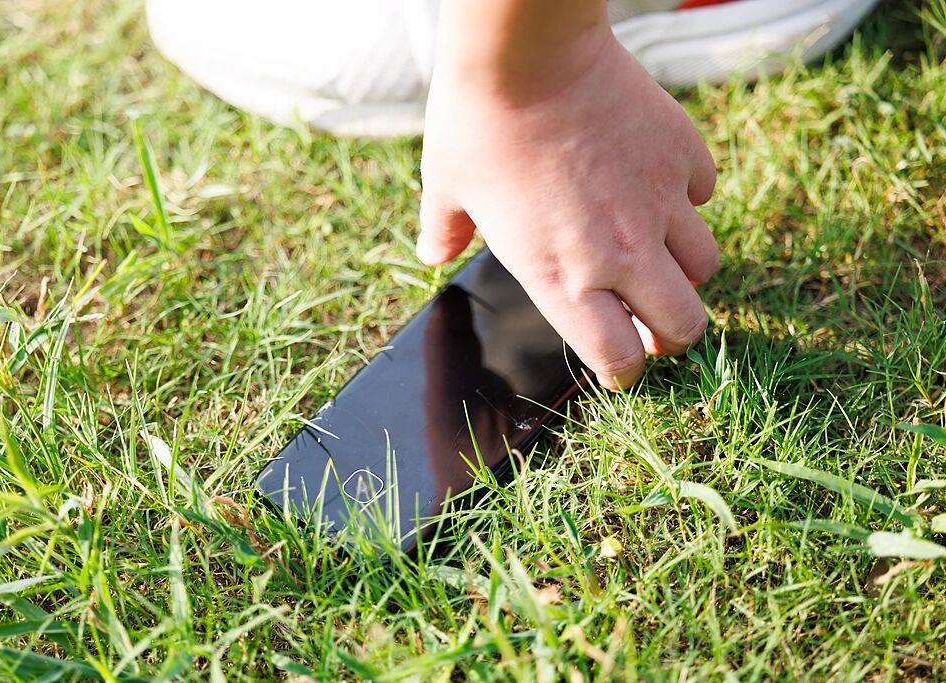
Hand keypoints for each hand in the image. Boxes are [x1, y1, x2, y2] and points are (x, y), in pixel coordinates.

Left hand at [418, 20, 718, 389]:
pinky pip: (703, 194)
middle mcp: (620, 253)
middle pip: (684, 326)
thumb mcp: (446, 188)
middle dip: (672, 336)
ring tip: (659, 256)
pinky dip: (688, 200)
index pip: (617, 357)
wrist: (526, 52)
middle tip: (655, 324)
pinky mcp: (680, 154)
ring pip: (704, 266)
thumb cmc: (478, 124)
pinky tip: (658, 186)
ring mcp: (658, 204)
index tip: (620, 366)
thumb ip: (445, 232)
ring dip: (684, 272)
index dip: (623, 371)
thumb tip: (435, 254)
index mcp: (561, 278)